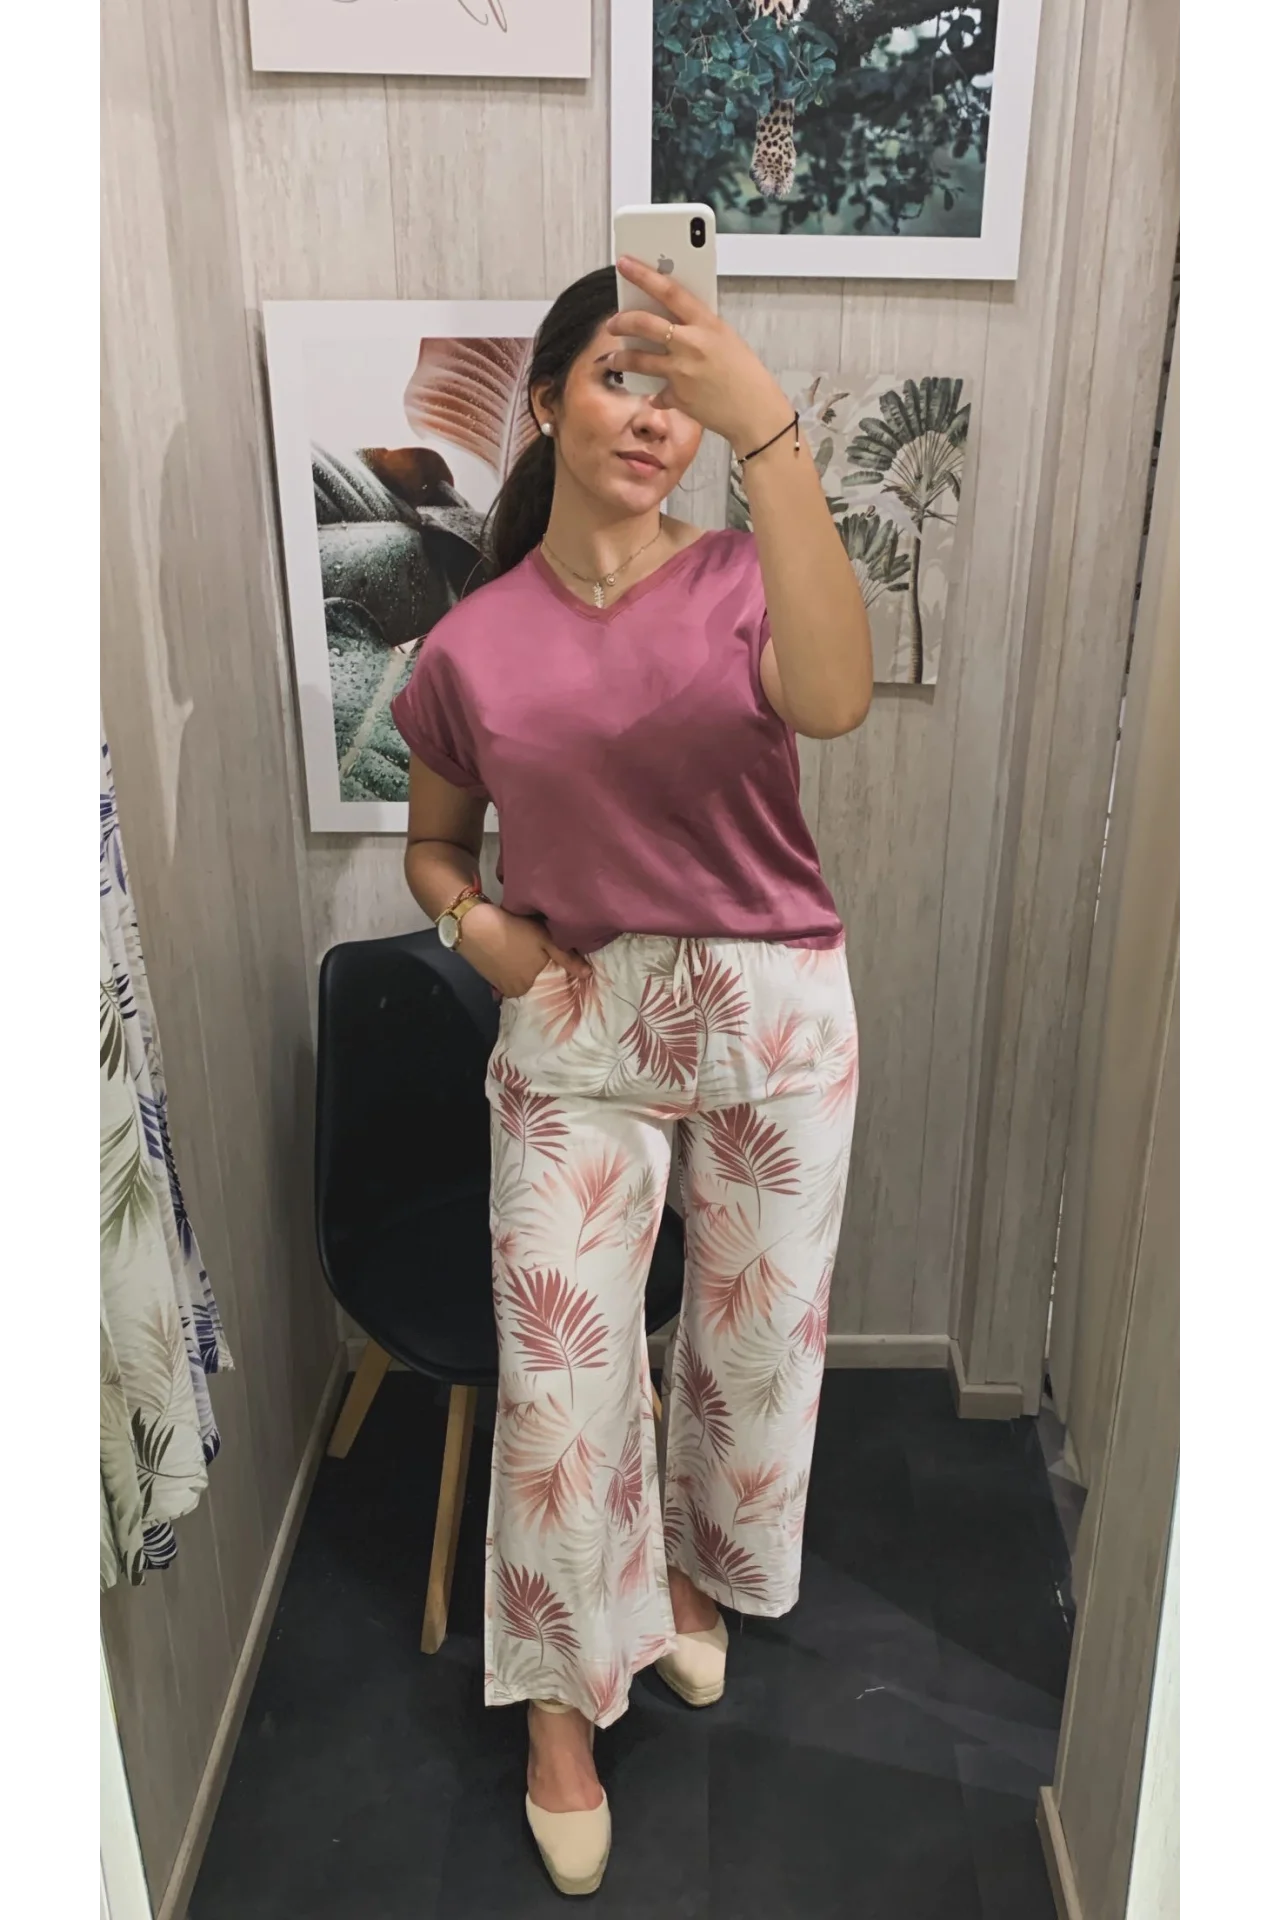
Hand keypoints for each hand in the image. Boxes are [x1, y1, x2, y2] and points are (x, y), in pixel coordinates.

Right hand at [457, 903, 591, 999]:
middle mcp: (519, 991)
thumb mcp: (545, 939)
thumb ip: (567, 958)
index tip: (563, 964)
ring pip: (522, 982)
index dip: (560, 973)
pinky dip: (512, 973)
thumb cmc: (514, 930)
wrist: (473, 925)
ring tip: (527, 956)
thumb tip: (588, 975)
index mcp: (534, 983)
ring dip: (526, 974)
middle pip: (537, 984)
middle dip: (542, 974)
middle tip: (542, 956)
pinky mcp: (490, 981)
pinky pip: (508, 980)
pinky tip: (512, 960)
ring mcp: (502, 987)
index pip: (554, 984)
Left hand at [606, 256, 794, 457]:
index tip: (624, 263)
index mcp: (706, 323)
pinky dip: (656, 394)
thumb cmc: (745, 373)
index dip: (642, 274)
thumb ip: (698, 326)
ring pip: (637, 359)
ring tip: (615, 359)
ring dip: (621, 358)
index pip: (668, 290)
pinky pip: (656, 393)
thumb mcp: (725, 338)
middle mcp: (691, 344)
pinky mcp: (677, 397)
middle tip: (613, 323)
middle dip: (621, 321)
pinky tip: (657, 393)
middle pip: (643, 323)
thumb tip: (669, 318)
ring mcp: (681, 372)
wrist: (756, 411)